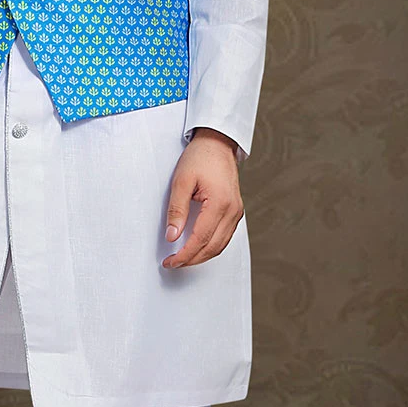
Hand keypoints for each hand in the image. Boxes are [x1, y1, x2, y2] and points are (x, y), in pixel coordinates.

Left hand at [162, 127, 243, 268]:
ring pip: (221, 245)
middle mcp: (233, 211)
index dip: (185, 254)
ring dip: (202, 255)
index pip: (201, 239)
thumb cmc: (200, 157)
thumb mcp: (181, 181)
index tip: (170, 262)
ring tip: (183, 259)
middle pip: (213, 247)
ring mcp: (237, 212)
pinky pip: (225, 236)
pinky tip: (198, 247)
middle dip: (192, 259)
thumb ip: (177, 210)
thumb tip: (172, 236)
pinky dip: (211, 246)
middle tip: (173, 263)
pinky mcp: (236, 211)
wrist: (217, 143)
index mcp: (220, 203)